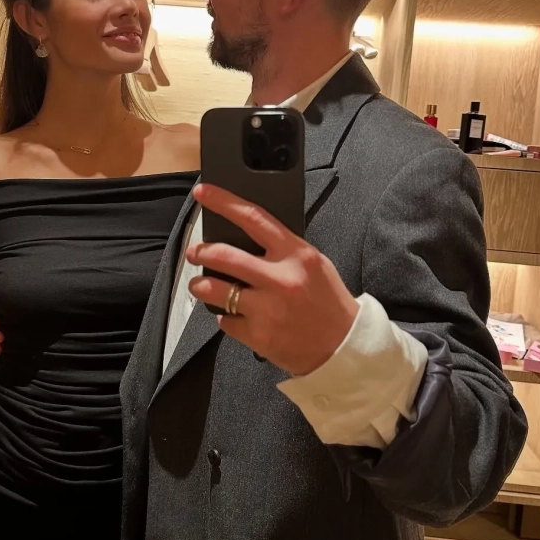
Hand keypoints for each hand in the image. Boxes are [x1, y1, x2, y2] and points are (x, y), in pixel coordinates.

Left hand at [186, 184, 358, 375]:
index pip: (253, 218)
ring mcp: (268, 309)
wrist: (344, 346)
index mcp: (296, 254)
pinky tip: (234, 316)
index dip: (223, 202)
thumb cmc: (328, 302)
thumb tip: (244, 235)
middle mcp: (280, 279)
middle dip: (201, 251)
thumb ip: (283, 249)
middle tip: (194, 252)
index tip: (203, 193)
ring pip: (215, 290)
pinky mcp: (259, 335)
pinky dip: (225, 317)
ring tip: (200, 285)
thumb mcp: (314, 263)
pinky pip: (225, 321)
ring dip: (200, 286)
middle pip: (224, 256)